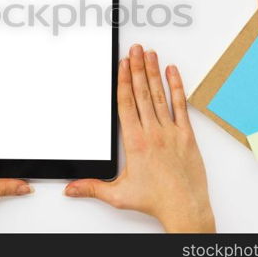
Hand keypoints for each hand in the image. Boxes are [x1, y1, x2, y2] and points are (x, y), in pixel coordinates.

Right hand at [65, 44, 214, 232]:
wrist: (184, 208)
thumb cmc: (155, 201)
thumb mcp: (118, 195)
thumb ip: (92, 187)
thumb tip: (70, 188)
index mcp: (135, 142)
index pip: (126, 103)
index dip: (123, 80)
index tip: (122, 64)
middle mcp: (152, 132)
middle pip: (141, 93)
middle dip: (137, 68)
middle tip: (135, 49)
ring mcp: (171, 131)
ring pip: (159, 95)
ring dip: (153, 73)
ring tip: (150, 54)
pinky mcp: (186, 135)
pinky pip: (181, 106)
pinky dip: (177, 87)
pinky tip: (172, 72)